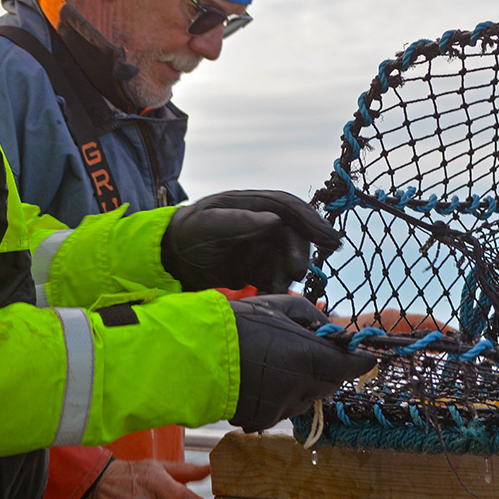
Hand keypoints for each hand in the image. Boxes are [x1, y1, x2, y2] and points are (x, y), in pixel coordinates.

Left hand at [161, 190, 340, 292]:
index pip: (290, 208)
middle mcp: (262, 222)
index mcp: (253, 204)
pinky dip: (276, 287)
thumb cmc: (185, 234)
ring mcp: (261, 245)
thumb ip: (239, 222)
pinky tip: (269, 294)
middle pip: (294, 236)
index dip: (313, 222)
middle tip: (296, 272)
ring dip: (286, 274)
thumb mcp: (207, 225)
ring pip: (288, 259)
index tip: (331, 240)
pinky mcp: (256, 267)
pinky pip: (276, 276)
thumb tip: (274, 220)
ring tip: (275, 287)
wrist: (168, 260)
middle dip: (298, 254)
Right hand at [229, 294, 375, 431]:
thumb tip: (328, 327)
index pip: (351, 366)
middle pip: (332, 384)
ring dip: (305, 384)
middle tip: (313, 354)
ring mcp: (282, 406)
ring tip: (280, 365)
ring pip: (308, 399)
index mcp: (308, 356)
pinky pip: (284, 409)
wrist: (195, 354)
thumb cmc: (237, 324)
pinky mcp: (263, 420)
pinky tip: (263, 381)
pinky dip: (282, 397)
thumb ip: (310, 316)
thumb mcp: (277, 306)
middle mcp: (300, 386)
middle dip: (329, 370)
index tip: (366, 357)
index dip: (360, 361)